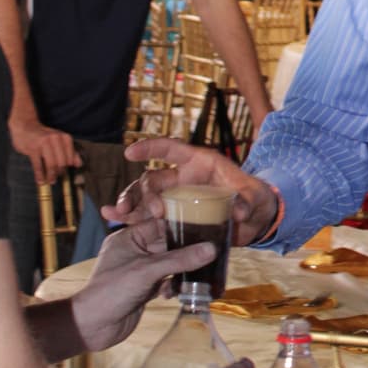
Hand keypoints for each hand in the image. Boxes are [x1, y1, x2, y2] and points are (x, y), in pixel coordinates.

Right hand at [11, 119, 79, 186]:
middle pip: (61, 162)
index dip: (67, 166)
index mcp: (64, 137)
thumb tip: (79, 164)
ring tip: (50, 181)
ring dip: (51, 176)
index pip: (70, 157)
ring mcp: (44, 143)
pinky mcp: (33, 149)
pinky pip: (38, 166)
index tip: (64, 172)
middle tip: (55, 178)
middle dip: (59, 172)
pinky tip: (40, 181)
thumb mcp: (59, 140)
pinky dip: (40, 175)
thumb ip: (70, 151)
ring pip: (51, 164)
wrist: (25, 126)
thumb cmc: (44, 135)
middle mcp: (55, 139)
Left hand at [70, 218, 219, 351]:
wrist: (92, 327)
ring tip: (199, 275)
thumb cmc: (112, 290)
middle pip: (168, 246)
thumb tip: (212, 249)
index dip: (182, 226)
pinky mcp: (144, 290)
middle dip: (186, 251)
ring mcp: (139, 272)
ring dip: (182, 271)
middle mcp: (134, 252)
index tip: (207, 226)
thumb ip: (180, 259)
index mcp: (129, 238)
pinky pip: (166, 282)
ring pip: (169, 265)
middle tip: (210, 252)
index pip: (160, 225)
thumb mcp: (148, 271)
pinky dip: (173, 286)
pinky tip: (175, 294)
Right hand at [107, 139, 278, 246]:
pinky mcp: (174, 217)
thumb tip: (239, 211)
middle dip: (143, 192)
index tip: (131, 152)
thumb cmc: (255, 199)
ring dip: (129, 204)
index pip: (171, 148)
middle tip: (153, 212)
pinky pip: (146, 215)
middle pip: (152, 179)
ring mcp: (176, 198)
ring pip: (144, 198)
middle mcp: (183, 178)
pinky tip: (112, 220)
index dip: (151, 147)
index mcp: (199, 163)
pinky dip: (130, 217)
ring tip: (117, 214)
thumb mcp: (254, 197)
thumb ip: (246, 201)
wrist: (255, 220)